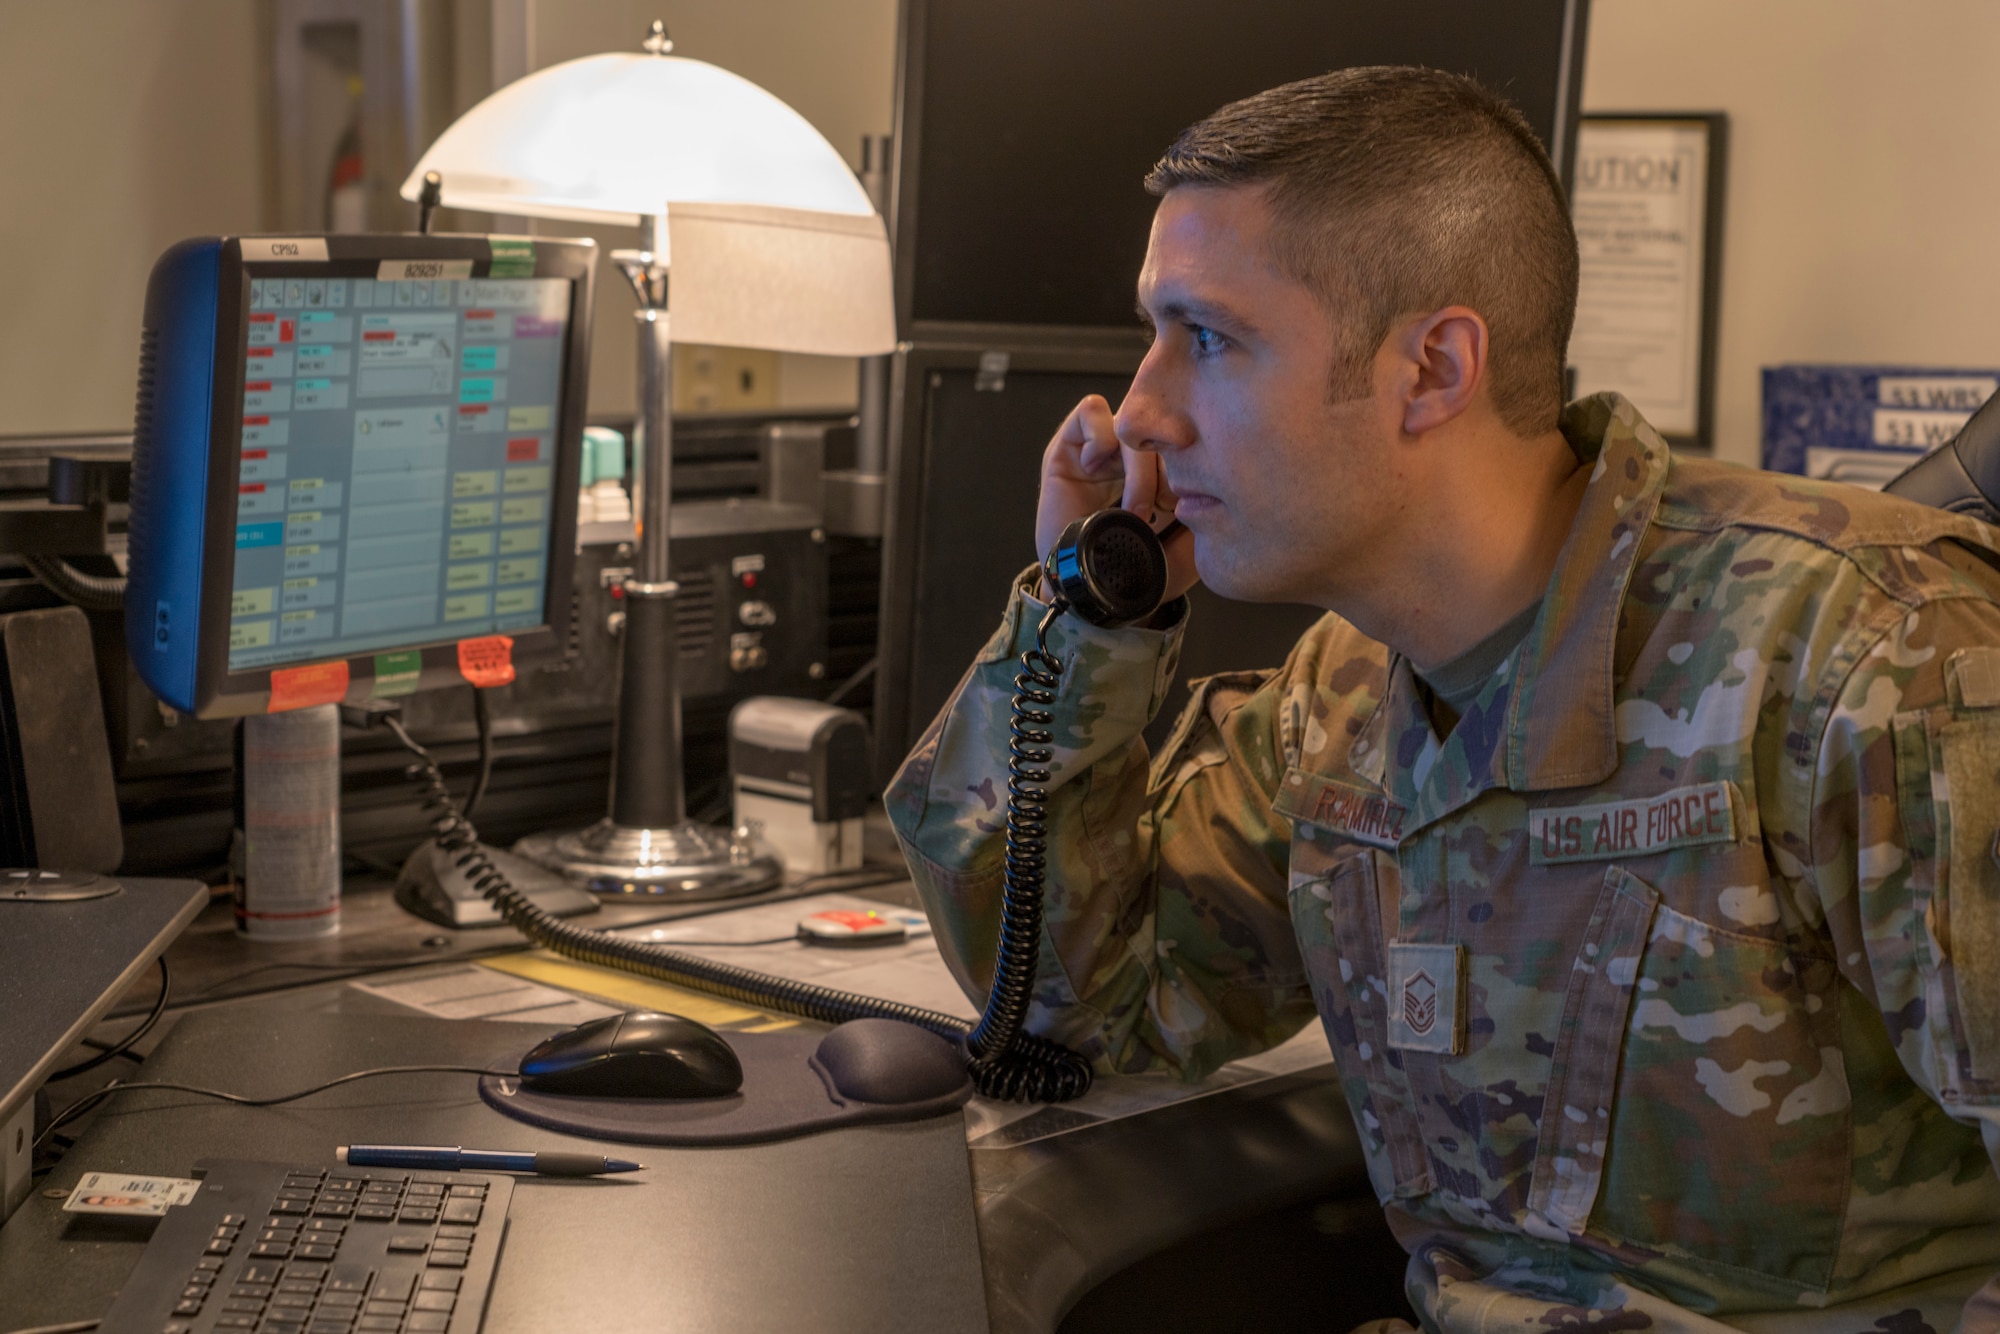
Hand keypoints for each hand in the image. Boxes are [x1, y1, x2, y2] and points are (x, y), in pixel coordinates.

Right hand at [1034, 395, 1198, 604]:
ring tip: (1135, 508)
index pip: (1188, 436)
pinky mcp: (1070, 443)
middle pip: (1163, 428)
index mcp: (1164, 467)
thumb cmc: (1135, 568)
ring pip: (1133, 424)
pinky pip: (1092, 410)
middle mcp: (1135, 453)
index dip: (1193, 462)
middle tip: (1165, 509)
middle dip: (1169, 470)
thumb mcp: (1188, 547)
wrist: (1088, 591)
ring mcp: (1104, 446)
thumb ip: (1211, 515)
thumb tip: (1224, 483)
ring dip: (1138, 468)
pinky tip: (1095, 473)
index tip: (1187, 504)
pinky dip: (1099, 439)